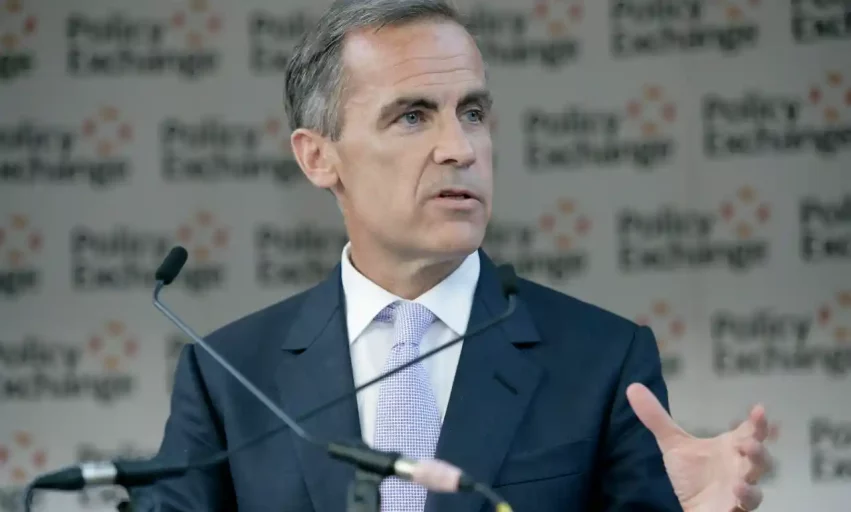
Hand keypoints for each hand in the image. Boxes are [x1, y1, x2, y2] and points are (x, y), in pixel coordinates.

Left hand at [626, 383, 769, 511]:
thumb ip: (656, 418)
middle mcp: (741, 465)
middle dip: (758, 445)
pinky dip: (745, 494)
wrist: (692, 506)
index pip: (750, 431)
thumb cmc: (691, 475)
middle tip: (749, 438)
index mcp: (731, 447)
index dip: (757, 421)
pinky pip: (748, 502)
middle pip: (759, 455)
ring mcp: (741, 487)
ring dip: (756, 466)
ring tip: (747, 453)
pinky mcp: (736, 506)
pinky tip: (736, 488)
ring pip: (757, 478)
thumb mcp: (672, 444)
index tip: (760, 409)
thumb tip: (632, 387)